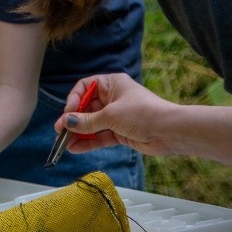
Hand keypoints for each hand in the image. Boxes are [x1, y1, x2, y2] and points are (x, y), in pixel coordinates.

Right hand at [58, 73, 182, 157]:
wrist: (170, 132)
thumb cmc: (143, 113)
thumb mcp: (110, 115)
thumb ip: (87, 121)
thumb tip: (65, 122)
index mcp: (111, 84)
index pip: (84, 88)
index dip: (73, 100)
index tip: (67, 114)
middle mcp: (113, 98)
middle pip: (86, 108)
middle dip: (73, 120)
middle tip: (60, 132)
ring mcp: (117, 116)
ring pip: (92, 124)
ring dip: (79, 133)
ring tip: (64, 143)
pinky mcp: (121, 132)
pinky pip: (100, 136)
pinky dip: (89, 142)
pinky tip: (76, 148)